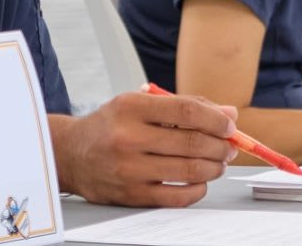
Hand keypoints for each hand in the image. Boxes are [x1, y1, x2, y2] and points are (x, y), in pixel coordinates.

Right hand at [53, 92, 237, 205]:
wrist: (71, 154)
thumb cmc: (112, 125)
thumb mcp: (140, 104)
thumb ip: (184, 106)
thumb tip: (228, 115)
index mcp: (132, 107)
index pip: (187, 110)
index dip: (216, 119)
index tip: (229, 125)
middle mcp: (128, 137)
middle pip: (192, 142)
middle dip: (221, 146)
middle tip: (230, 146)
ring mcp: (129, 168)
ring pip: (189, 170)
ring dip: (214, 167)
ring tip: (218, 163)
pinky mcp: (131, 194)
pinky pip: (177, 196)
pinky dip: (197, 189)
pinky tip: (200, 181)